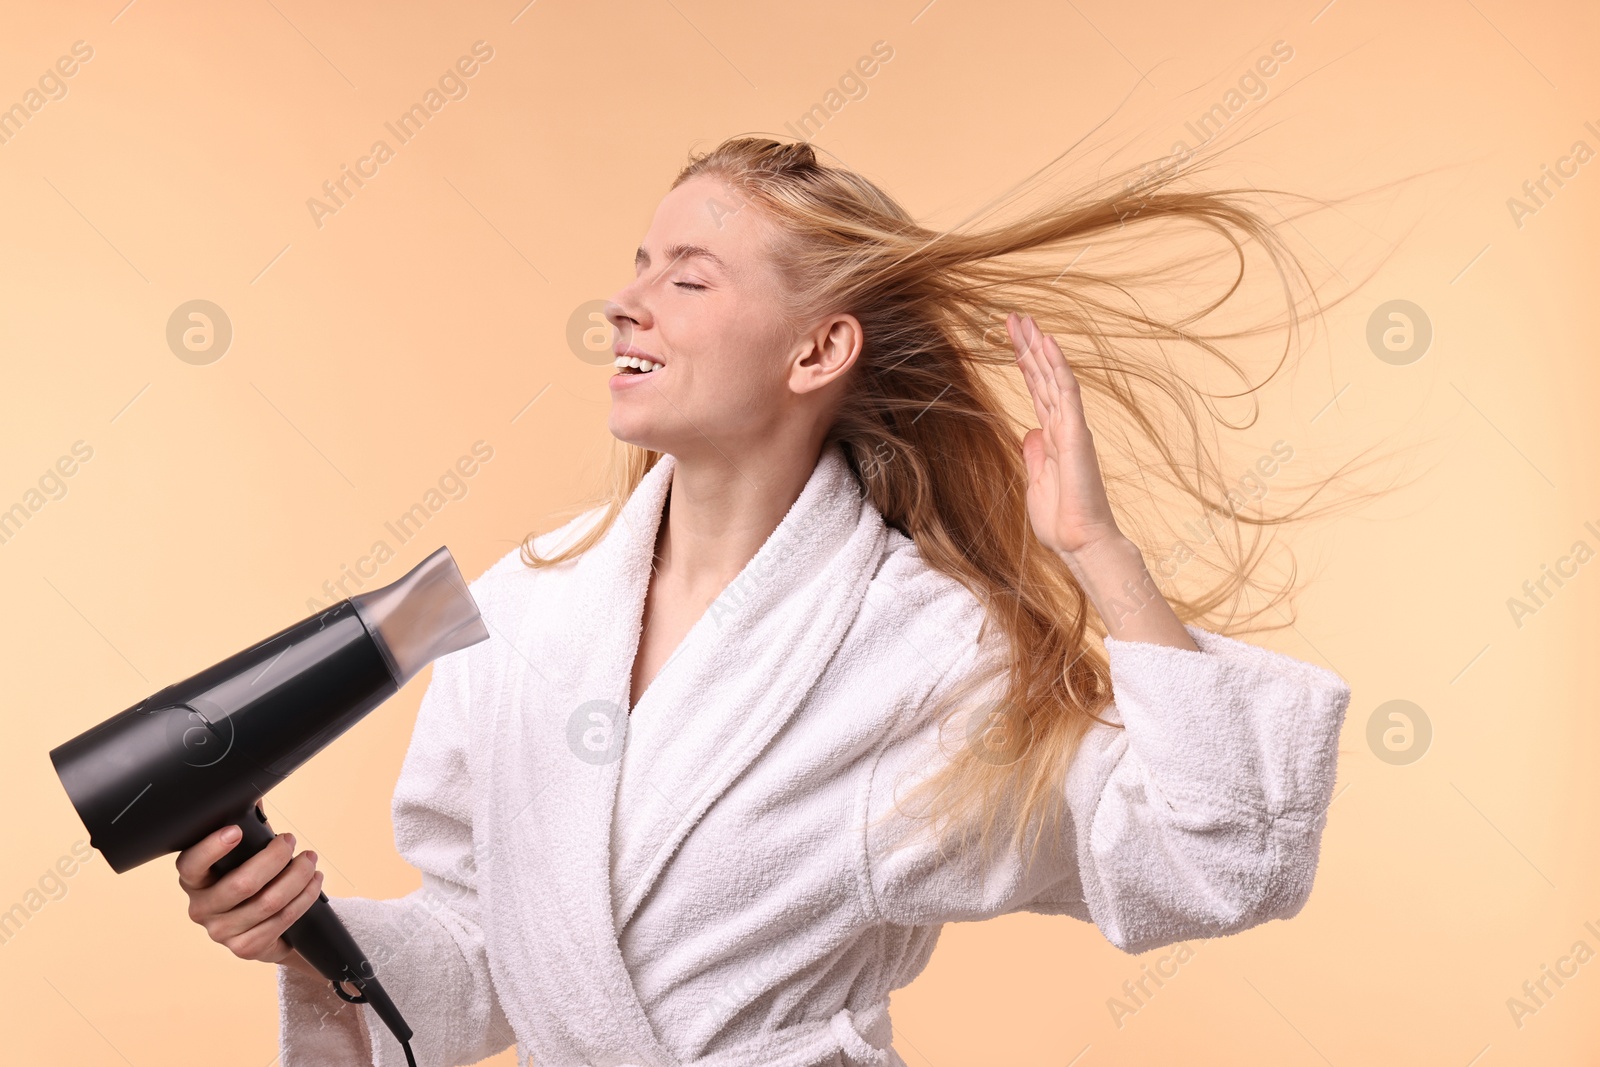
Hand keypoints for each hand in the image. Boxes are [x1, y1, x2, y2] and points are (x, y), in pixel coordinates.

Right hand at [175, 817, 323, 978]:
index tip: (237, 830)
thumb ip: (246, 823)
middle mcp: (201, 908)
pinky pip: (282, 921)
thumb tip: (255, 790)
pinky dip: (304, 898)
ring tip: (310, 861)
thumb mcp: (245, 852)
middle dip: (274, 858)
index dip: (211, 847)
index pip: (191, 864)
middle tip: (291, 841)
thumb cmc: (252, 878)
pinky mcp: (245, 949)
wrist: (265, 926)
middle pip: (241, 884)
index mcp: (194, 879)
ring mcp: (221, 933)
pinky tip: (314, 884)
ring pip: (268, 902)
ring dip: (297, 877)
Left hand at [1007, 311, 1122, 556]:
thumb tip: (1029, 433)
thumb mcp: (1036, 482)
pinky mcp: (1078, 435)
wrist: (1079, 542)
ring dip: (1041, 349)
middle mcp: (1063, 426)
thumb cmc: (1060, 520)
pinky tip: (1049, 344)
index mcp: (1052, 436)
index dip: (1024, 363)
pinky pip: (1067, 394)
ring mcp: (1072, 428)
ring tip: (1026, 321)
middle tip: (1014, 317)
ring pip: (1055, 378)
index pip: (1036, 390)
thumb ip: (1035, 454)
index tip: (1011, 338)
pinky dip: (1058, 367)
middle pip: (1042, 377)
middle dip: (1028, 347)